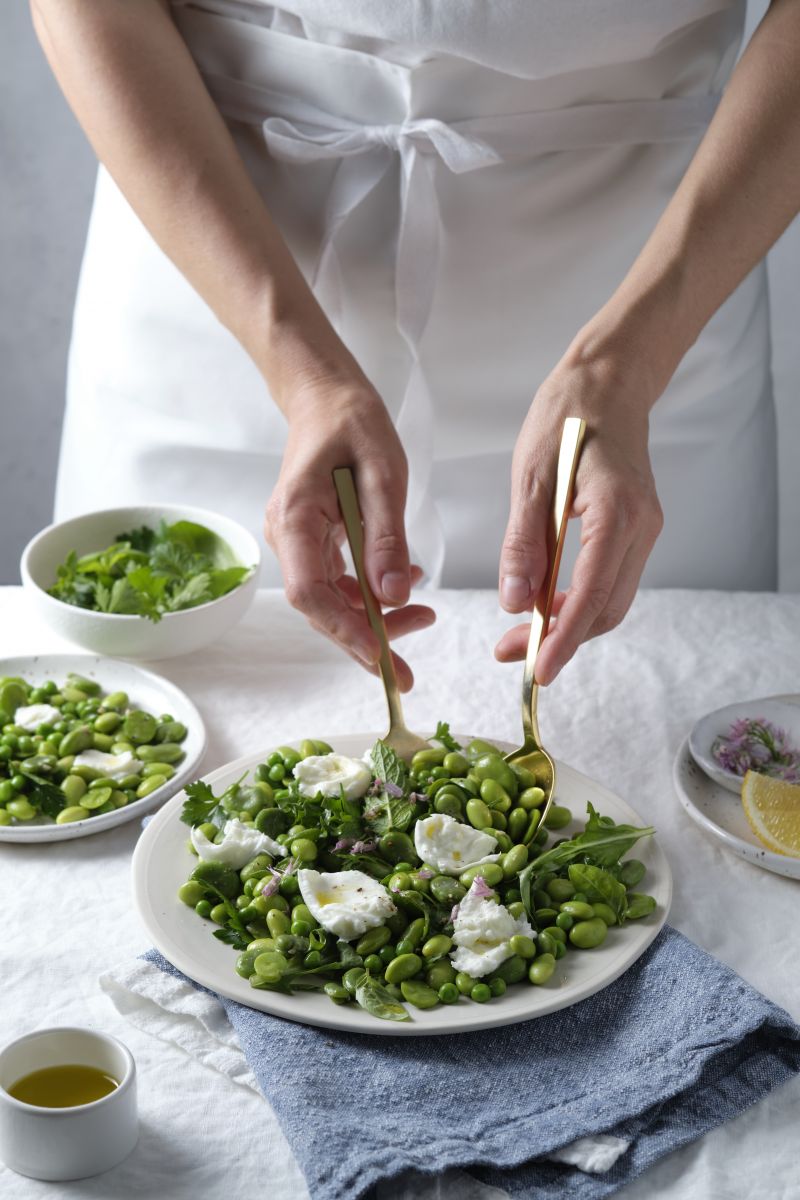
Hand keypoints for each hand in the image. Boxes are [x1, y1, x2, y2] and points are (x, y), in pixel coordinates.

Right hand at [265, 379, 435, 689]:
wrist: (327, 398)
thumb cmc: (353, 423)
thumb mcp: (383, 473)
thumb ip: (387, 535)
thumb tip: (394, 595)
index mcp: (295, 518)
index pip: (309, 592)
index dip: (343, 629)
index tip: (382, 654)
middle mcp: (287, 537)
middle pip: (320, 607)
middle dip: (364, 638)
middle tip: (408, 667)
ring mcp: (298, 543)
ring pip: (330, 601)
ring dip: (372, 620)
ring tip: (422, 617)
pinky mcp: (313, 543)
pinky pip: (338, 583)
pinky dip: (370, 595)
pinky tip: (404, 589)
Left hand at [495, 341, 662, 683]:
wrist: (607, 382)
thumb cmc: (567, 417)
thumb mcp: (531, 478)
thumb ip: (524, 543)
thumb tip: (513, 602)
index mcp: (618, 514)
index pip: (592, 595)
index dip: (564, 639)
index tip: (537, 671)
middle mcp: (642, 528)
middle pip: (607, 608)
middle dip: (561, 639)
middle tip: (510, 652)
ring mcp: (644, 529)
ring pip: (611, 599)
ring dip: (569, 623)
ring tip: (520, 634)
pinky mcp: (636, 528)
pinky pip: (610, 578)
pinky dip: (578, 599)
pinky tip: (544, 602)